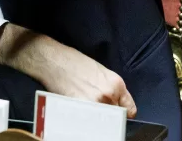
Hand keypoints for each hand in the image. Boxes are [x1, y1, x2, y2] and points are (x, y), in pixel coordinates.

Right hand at [0, 23, 136, 116]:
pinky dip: (84, 120)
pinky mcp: (80, 109)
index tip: (116, 117)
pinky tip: (77, 112)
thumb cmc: (73, 62)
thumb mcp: (100, 71)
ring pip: (102, 121)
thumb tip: (116, 106)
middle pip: (115, 117)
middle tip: (96, 111)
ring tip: (85, 110)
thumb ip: (111, 89)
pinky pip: (89, 122)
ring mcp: (95, 103)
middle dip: (108, 116)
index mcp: (116, 83)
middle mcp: (108, 95)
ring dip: (96, 119)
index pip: (129, 111)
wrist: (53, 59)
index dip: (121, 115)